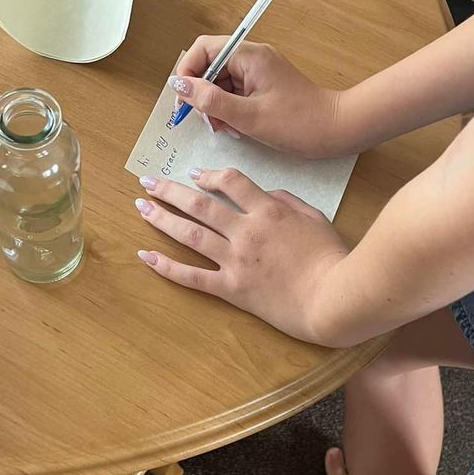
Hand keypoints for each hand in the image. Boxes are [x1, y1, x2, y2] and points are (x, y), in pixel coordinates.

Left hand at [134, 168, 347, 342]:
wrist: (333, 299)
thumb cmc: (331, 258)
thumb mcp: (315, 217)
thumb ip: (288, 200)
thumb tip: (265, 193)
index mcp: (268, 211)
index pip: (230, 182)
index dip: (208, 175)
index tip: (194, 174)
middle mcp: (246, 231)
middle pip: (200, 204)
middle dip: (170, 190)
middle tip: (147, 181)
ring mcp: (236, 261)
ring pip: (190, 234)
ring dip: (162, 218)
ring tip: (140, 207)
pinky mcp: (232, 289)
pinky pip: (193, 277)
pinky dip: (167, 267)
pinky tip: (146, 256)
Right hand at [172, 39, 344, 158]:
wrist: (337, 129)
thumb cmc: (299, 122)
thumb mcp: (248, 116)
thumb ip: (210, 100)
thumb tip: (178, 85)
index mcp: (249, 56)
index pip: (203, 50)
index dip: (187, 73)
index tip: (185, 102)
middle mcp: (252, 58)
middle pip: (210, 66)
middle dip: (202, 94)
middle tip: (206, 122)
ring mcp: (259, 71)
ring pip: (220, 82)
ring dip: (215, 105)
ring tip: (224, 128)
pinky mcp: (264, 86)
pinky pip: (235, 92)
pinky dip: (229, 109)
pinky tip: (236, 127)